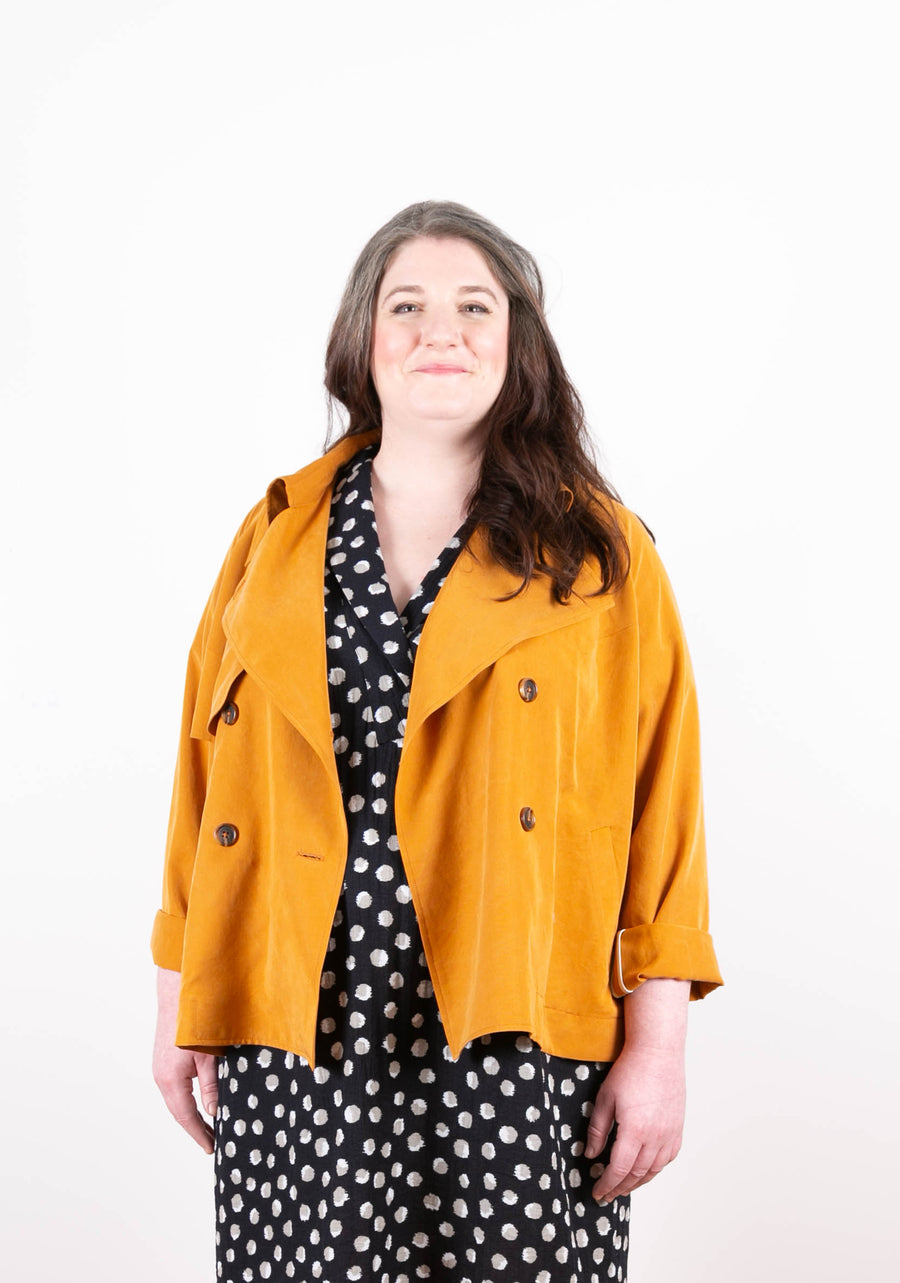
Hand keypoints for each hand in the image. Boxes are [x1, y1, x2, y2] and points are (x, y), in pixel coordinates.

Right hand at [152, 966, 218, 1153]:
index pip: (186, 1117)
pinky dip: (187, 1098)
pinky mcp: (164, 1059)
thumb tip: (214, 1112)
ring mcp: (160, 1068)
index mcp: (171, 1080)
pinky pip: (175, 1086)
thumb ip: (212, 1086)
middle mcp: (161, 1077)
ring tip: (209, 1126)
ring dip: (191, 1113)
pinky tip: (200, 1100)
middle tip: (213, 1142)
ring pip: (177, 1099)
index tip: (211, 1148)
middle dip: (196, 1127)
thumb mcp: (209, 1058)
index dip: (199, 1134)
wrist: (176, 993)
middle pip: (179, 1111)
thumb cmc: (194, 1023)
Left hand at [585, 1042, 685, 1202]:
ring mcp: (669, 1134)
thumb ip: (597, 1130)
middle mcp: (655, 1137)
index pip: (619, 1170)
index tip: (597, 1192)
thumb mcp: (605, 1099)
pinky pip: (667, 1158)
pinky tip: (646, 1170)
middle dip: (620, 1188)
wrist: (657, 1053)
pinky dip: (655, 1169)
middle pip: (637, 1174)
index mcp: (635, 1131)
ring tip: (624, 1187)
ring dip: (638, 1183)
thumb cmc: (630, 1071)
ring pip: (654, 1170)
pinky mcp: (677, 1128)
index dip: (607, 1184)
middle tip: (607, 1195)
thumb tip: (590, 1154)